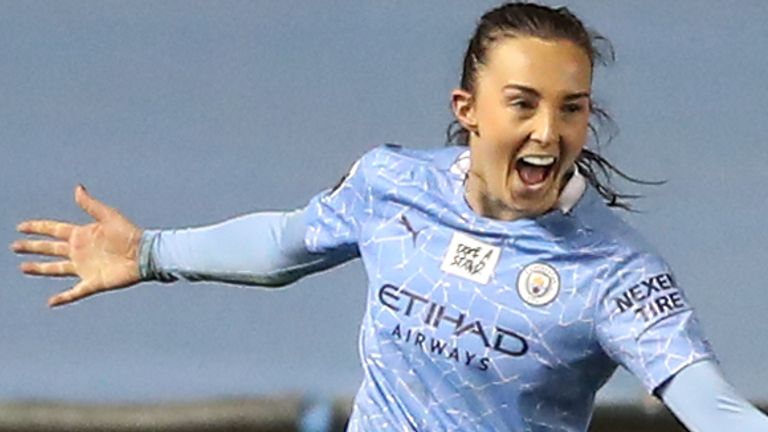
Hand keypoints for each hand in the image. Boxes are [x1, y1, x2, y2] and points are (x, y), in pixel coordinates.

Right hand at [11, 184, 143, 306]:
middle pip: (50, 248)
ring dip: (39, 268)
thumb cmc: (129, 234)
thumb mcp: (108, 216)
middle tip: (14, 246)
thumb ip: (91, 205)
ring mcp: (85, 267)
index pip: (54, 230)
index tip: (21, 227)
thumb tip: (77, 188)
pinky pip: (75, 292)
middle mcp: (80, 251)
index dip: (38, 228)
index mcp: (82, 234)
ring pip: (56, 269)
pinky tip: (50, 302)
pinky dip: (63, 298)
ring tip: (23, 267)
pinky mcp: (93, 282)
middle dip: (32, 247)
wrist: (145, 254)